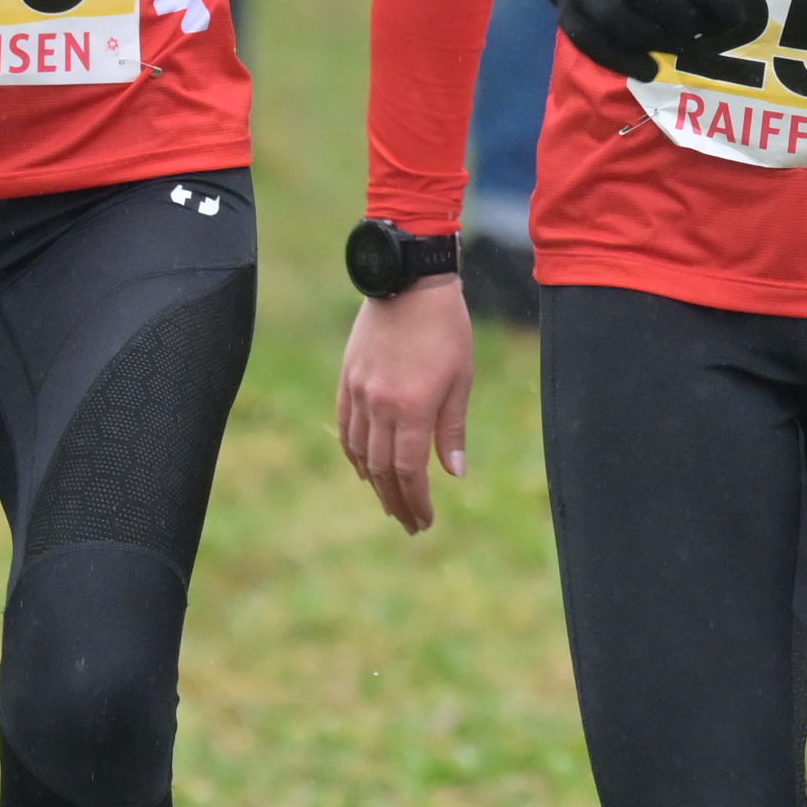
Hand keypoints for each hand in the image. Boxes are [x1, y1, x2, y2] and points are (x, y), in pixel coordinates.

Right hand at [335, 278, 474, 532]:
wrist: (409, 282)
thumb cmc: (446, 328)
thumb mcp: (460, 379)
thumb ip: (452, 429)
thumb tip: (454, 474)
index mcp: (411, 408)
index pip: (409, 471)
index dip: (416, 501)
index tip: (425, 521)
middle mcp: (379, 405)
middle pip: (382, 469)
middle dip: (397, 502)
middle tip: (410, 524)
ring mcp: (358, 392)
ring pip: (360, 453)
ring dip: (375, 484)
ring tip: (391, 503)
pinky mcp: (347, 379)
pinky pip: (346, 428)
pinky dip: (354, 455)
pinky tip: (365, 470)